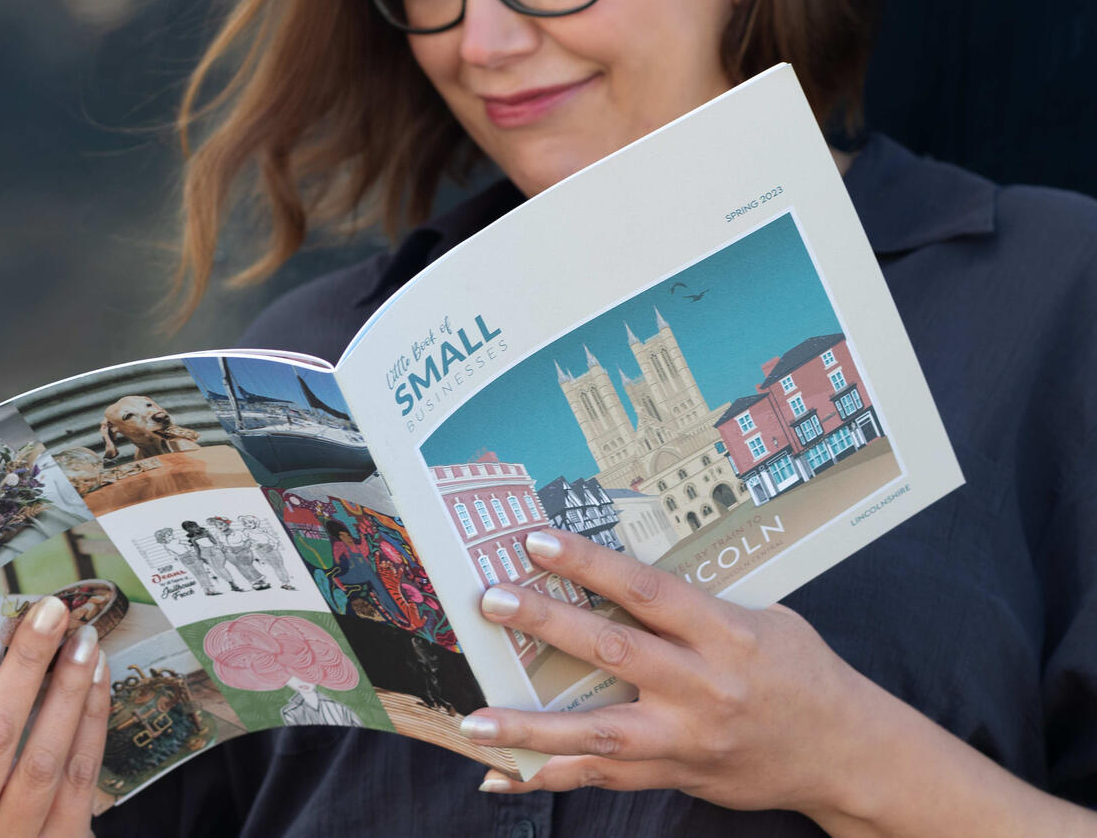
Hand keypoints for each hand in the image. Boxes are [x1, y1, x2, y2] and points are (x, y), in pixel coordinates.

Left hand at [459, 528, 879, 817]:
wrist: (847, 755)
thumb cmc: (804, 673)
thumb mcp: (765, 619)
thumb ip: (699, 605)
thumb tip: (625, 580)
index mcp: (726, 633)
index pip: (646, 591)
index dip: (590, 564)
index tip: (537, 542)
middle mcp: (703, 686)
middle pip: (614, 652)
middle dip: (547, 625)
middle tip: (492, 602)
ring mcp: (687, 738)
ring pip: (598, 732)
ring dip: (530, 726)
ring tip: (474, 719)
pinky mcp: (676, 774)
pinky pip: (603, 778)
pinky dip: (548, 775)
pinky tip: (500, 773)